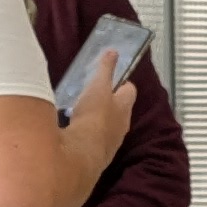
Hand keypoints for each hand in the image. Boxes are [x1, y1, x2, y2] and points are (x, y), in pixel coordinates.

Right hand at [65, 51, 135, 166]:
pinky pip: (97, 141)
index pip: (130, 90)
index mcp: (125, 107)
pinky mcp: (99, 155)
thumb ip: (105, 69)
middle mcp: (122, 126)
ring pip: (109, 127)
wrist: (83, 154)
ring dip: (99, 120)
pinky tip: (76, 132)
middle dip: (111, 103)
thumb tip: (113, 52)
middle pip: (121, 110)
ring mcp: (112, 142)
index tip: (111, 79)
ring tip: (82, 113)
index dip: (122, 83)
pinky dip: (89, 135)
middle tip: (95, 95)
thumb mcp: (98, 87)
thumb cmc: (94, 116)